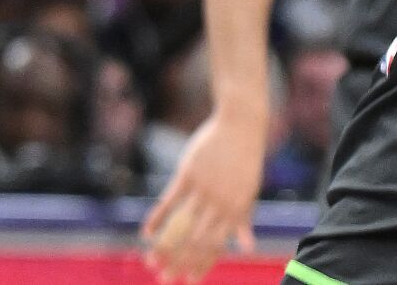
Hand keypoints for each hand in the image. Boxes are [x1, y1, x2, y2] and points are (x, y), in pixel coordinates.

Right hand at [141, 106, 266, 283]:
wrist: (240, 127)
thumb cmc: (245, 161)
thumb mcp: (249, 193)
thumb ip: (243, 221)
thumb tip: (246, 248)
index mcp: (235, 213)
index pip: (216, 247)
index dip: (201, 265)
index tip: (189, 281)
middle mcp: (218, 205)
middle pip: (195, 241)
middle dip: (179, 263)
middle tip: (165, 279)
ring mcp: (202, 190)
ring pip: (180, 225)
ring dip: (165, 247)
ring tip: (151, 262)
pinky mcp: (188, 174)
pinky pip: (169, 200)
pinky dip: (157, 217)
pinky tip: (147, 232)